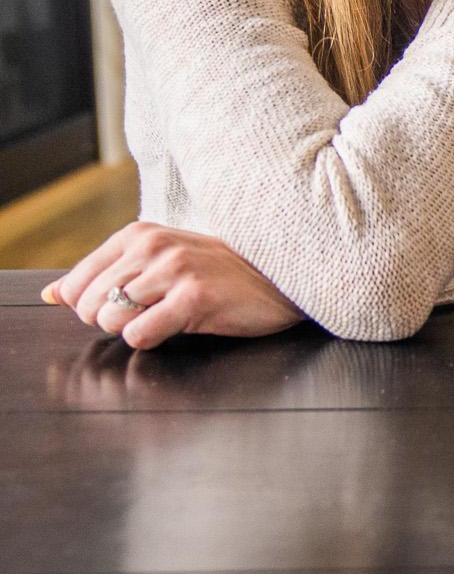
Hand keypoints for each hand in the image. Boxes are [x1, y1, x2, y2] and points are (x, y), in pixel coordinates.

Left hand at [42, 222, 304, 348]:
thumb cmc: (221, 273)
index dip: (91, 307)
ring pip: (110, 320)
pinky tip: (179, 326)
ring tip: (165, 319)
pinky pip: (139, 334)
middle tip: (147, 316)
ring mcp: (174, 269)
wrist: (282, 278)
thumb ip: (106, 274)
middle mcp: (153, 246)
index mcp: (140, 234)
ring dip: (132, 330)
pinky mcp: (194, 297)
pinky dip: (151, 340)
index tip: (124, 308)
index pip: (76, 283)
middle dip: (109, 322)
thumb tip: (52, 295)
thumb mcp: (160, 261)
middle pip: (88, 304)